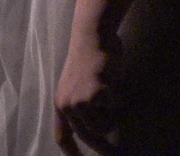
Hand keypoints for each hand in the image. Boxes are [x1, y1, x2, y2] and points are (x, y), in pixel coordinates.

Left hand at [54, 36, 121, 155]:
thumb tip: (98, 125)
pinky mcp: (95, 93)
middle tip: (115, 154)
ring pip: (102, 123)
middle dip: (102, 146)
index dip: (71, 152)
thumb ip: (81, 103)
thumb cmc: (90, 57)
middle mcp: (66, 105)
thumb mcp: (77, 83)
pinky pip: (114, 105)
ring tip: (114, 96)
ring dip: (113, 112)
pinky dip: (119, 97)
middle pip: (87, 134)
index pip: (62, 135)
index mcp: (60, 103)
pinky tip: (116, 82)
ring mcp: (80, 100)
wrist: (92, 37)